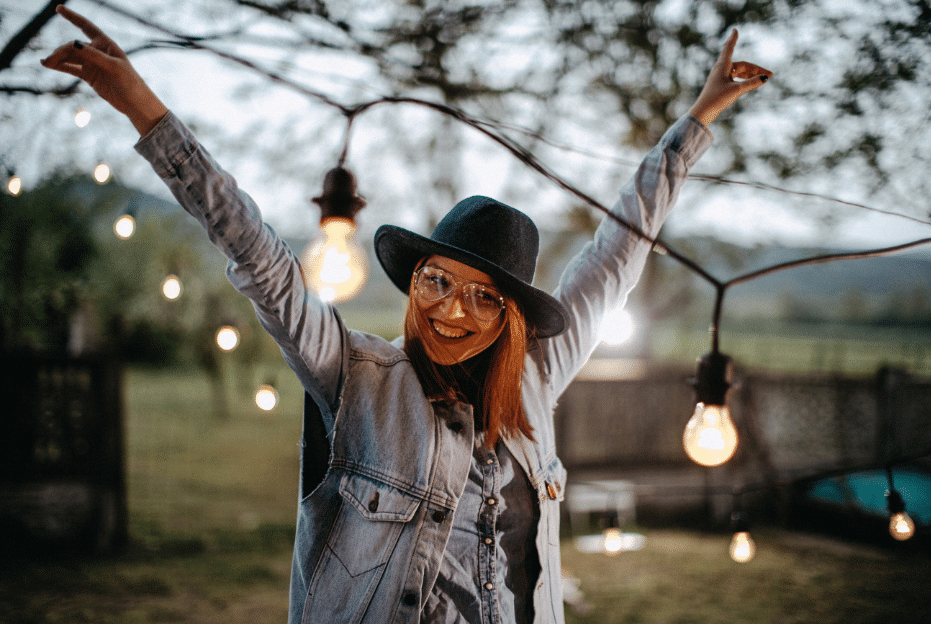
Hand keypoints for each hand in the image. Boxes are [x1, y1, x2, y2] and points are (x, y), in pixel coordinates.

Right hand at [40, 5, 167, 135]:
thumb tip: (73, 43)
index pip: (86, 27)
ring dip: (57, 59)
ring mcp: (92, 64)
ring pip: (70, 57)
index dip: (73, 17)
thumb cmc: (129, 82)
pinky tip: (49, 65)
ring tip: (45, 63)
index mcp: (106, 44)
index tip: (59, 8)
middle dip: (61, 51)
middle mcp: (97, 52)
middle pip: (73, 46)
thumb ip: (94, 56)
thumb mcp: (113, 67)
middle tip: (51, 60)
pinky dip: (60, 67)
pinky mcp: (89, 76)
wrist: (134, 103)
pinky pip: (71, 68)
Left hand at [688, 29, 772, 126]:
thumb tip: (765, 78)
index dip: (733, 39)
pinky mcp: (721, 85)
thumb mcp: (737, 90)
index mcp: (722, 66)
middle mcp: (721, 69)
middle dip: (756, 70)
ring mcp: (721, 77)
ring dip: (751, 75)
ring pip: (740, 72)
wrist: (704, 111)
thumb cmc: (717, 98)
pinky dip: (745, 80)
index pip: (729, 48)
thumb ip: (751, 83)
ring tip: (764, 80)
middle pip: (742, 66)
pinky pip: (736, 78)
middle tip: (770, 75)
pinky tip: (752, 83)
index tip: (735, 30)